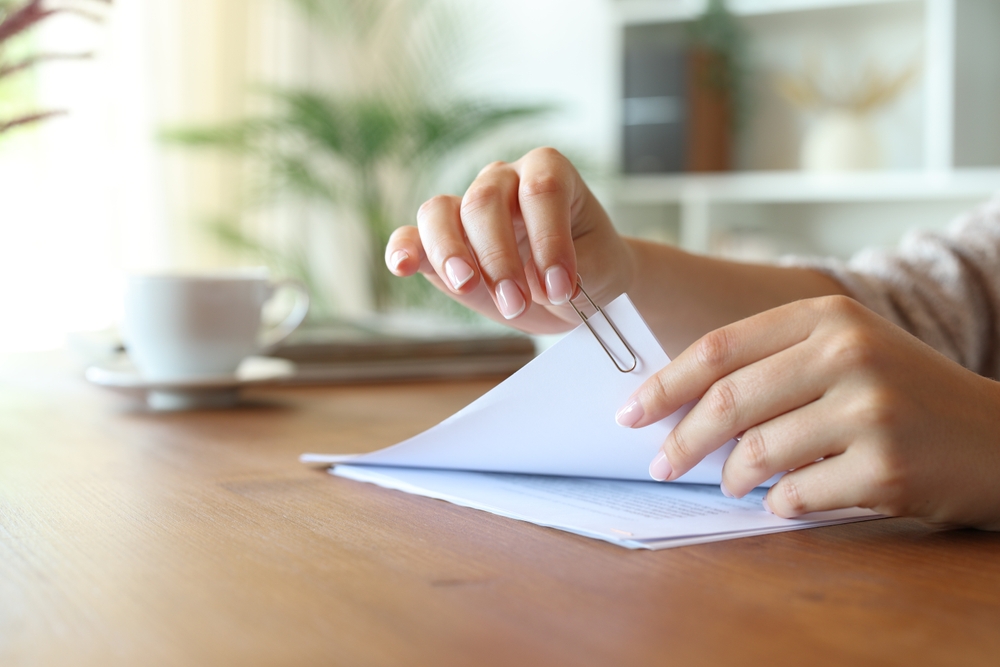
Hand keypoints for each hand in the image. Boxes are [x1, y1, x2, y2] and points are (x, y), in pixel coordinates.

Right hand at [384, 147, 634, 333]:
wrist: (574, 290)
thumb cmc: (592, 267)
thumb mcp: (601, 271)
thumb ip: (575, 272)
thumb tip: (536, 284)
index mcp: (549, 172)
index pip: (541, 190)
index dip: (549, 239)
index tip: (561, 287)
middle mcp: (504, 181)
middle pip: (485, 200)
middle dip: (499, 257)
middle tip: (517, 303)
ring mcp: (467, 209)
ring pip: (442, 212)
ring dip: (451, 253)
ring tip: (466, 286)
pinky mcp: (442, 244)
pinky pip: (413, 236)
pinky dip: (404, 249)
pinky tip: (403, 267)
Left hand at [616, 295, 999, 529]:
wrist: (999, 438)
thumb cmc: (901, 394)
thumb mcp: (842, 351)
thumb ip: (767, 363)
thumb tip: (676, 403)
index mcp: (825, 316)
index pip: (718, 348)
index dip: (664, 384)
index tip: (629, 413)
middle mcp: (847, 353)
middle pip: (726, 402)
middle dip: (679, 440)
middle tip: (658, 464)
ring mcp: (870, 409)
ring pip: (755, 452)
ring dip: (730, 477)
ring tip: (733, 482)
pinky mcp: (885, 467)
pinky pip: (794, 495)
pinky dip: (776, 504)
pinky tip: (784, 499)